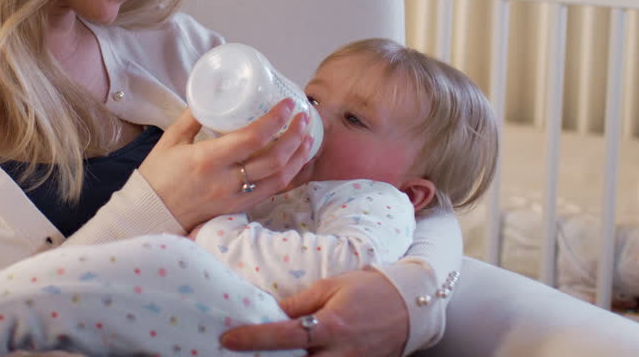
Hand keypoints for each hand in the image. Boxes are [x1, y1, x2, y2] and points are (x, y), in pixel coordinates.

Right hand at [138, 99, 315, 230]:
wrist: (150, 213)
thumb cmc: (158, 175)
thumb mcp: (171, 139)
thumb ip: (194, 117)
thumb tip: (214, 95)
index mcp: (208, 159)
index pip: (253, 138)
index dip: (276, 120)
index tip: (288, 104)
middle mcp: (226, 181)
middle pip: (274, 159)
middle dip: (296, 135)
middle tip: (304, 116)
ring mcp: (235, 198)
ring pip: (280, 179)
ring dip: (299, 156)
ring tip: (308, 136)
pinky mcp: (238, 209)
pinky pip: (272, 192)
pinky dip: (291, 176)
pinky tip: (298, 161)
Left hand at [220, 268, 407, 356]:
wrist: (409, 306)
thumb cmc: (368, 290)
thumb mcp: (330, 287)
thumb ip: (299, 304)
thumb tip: (269, 312)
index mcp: (331, 326)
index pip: (283, 336)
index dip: (253, 339)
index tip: (228, 338)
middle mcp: (340, 353)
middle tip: (242, 353)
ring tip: (265, 354)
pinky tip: (297, 356)